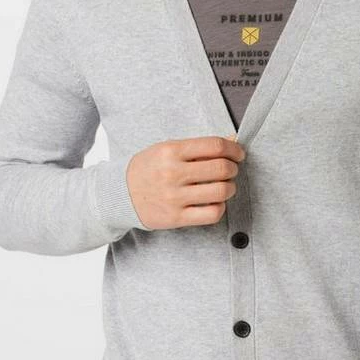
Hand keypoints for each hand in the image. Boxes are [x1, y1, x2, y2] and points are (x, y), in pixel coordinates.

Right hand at [125, 134, 245, 229]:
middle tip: (231, 169)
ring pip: (220, 192)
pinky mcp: (176, 217)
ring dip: (230, 188)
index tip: (238, 154)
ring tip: (225, 186)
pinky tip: (215, 202)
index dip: (233, 149)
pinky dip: (220, 207)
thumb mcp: (167, 149)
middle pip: (221, 168)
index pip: (214, 146)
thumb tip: (231, 142)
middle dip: (233, 168)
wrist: (120, 194)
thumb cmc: (148, 168)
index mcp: (171, 151)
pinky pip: (211, 214)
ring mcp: (175, 197)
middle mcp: (173, 173)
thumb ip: (198, 146)